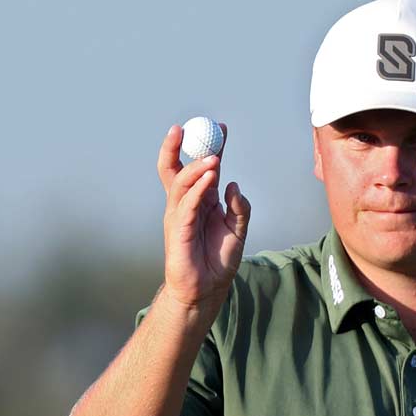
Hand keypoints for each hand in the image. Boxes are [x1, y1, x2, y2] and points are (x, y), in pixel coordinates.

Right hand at [156, 122, 250, 312]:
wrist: (207, 289)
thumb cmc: (218, 260)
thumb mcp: (237, 230)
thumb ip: (239, 208)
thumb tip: (233, 185)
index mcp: (201, 200)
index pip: (201, 167)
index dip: (210, 146)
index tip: (222, 128)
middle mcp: (186, 204)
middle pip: (175, 168)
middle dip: (179, 145)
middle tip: (194, 127)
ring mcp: (179, 216)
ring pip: (181, 183)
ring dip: (197, 167)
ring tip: (214, 157)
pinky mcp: (179, 230)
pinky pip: (187, 205)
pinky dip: (197, 189)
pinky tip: (210, 179)